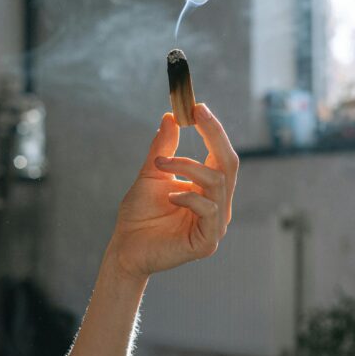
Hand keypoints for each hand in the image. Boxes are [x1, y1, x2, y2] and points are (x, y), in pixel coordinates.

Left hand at [109, 103, 238, 277]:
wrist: (125, 248)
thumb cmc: (140, 215)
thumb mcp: (151, 174)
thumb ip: (163, 149)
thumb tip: (170, 117)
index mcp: (209, 188)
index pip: (220, 155)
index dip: (213, 130)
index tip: (198, 107)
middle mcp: (218, 204)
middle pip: (229, 164)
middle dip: (214, 136)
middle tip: (196, 114)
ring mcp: (216, 224)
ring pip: (218, 183)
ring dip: (188, 167)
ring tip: (160, 165)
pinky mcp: (208, 242)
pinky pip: (209, 210)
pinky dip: (189, 197)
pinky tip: (170, 196)